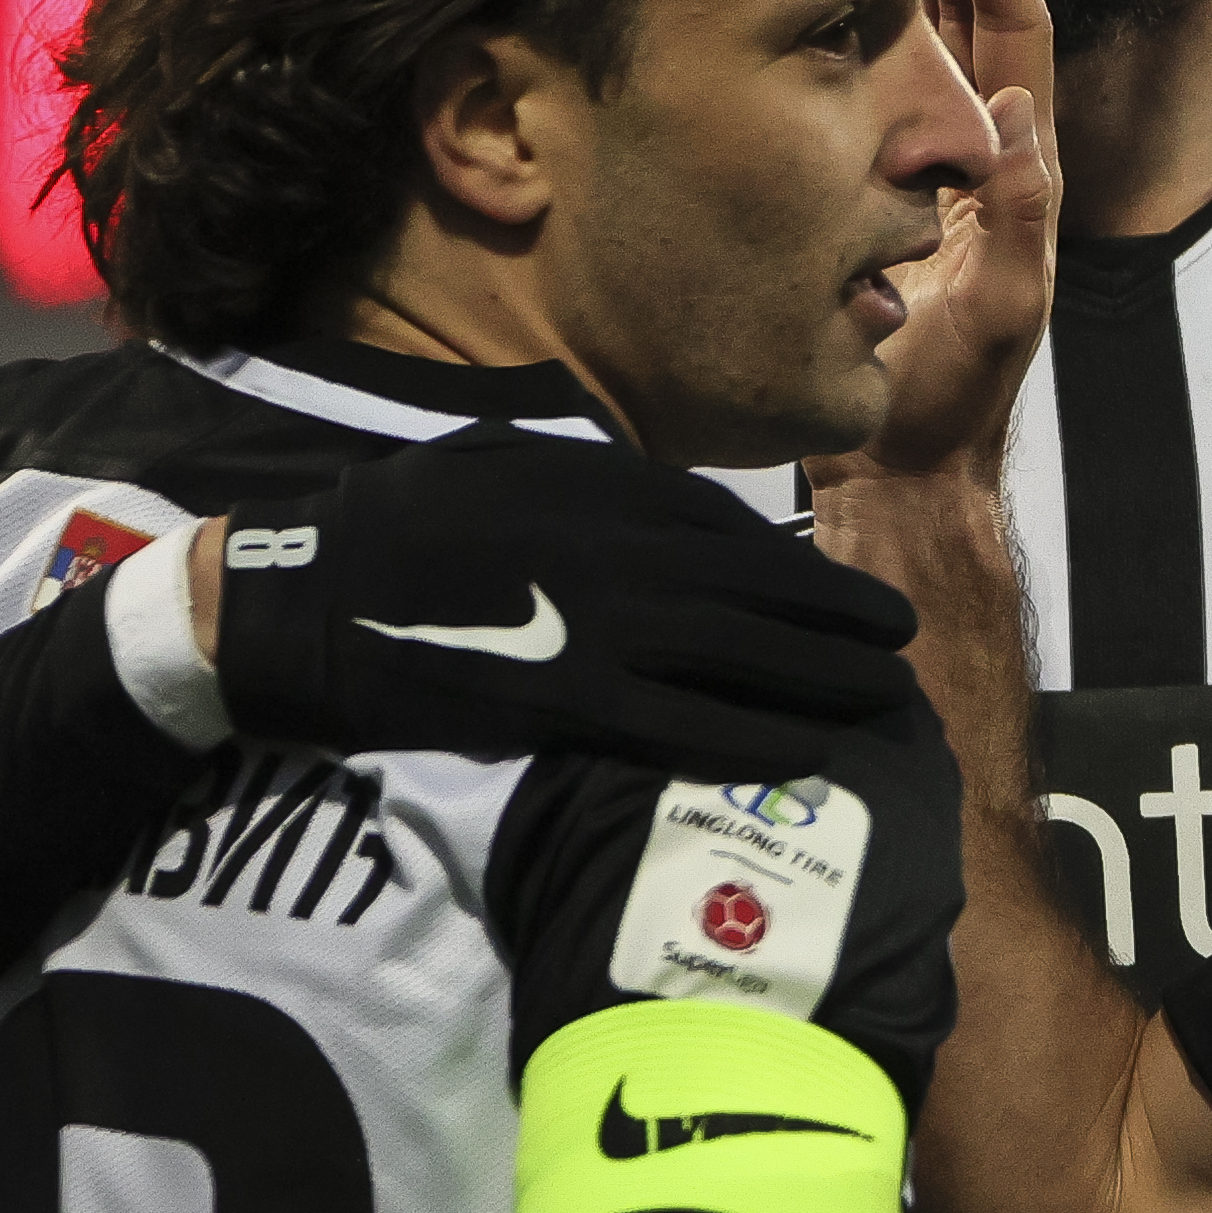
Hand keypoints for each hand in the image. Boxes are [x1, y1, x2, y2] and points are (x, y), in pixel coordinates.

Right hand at [209, 430, 916, 776]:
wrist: (308, 596)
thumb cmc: (395, 527)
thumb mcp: (500, 462)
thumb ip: (583, 479)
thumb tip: (645, 498)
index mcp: (603, 486)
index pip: (728, 526)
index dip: (793, 564)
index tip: (834, 589)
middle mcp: (621, 547)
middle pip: (764, 586)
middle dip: (841, 614)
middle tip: (903, 636)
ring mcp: (602, 624)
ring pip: (747, 654)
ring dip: (826, 677)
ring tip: (888, 696)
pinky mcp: (571, 700)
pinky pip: (685, 723)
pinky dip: (753, 737)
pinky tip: (805, 750)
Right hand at [824, 0, 1058, 487]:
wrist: (899, 467)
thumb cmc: (956, 399)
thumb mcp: (1003, 309)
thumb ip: (1019, 217)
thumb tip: (1019, 111)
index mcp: (1016, 168)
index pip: (1014, 31)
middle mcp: (970, 156)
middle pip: (967, 17)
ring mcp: (917, 173)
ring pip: (916, 48)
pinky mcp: (862, 196)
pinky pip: (859, 97)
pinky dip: (846, 39)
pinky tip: (804, 0)